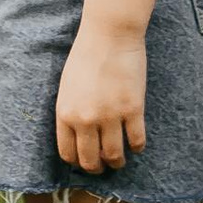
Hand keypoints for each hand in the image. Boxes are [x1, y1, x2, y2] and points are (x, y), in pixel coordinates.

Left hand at [54, 19, 146, 172]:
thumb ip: (70, 111)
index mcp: (65, 113)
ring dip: (117, 162)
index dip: (78, 162)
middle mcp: (85, 119)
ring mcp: (110, 116)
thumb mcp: (67, 86)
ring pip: (114, 155)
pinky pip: (136, 140)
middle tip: (103, 166)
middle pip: (90, 160)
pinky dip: (137, 147)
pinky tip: (136, 145)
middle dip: (97, 168)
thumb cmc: (86, 55)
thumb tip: (78, 135)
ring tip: (120, 160)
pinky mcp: (133, 109)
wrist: (110, 34)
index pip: (68, 153)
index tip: (85, 161)